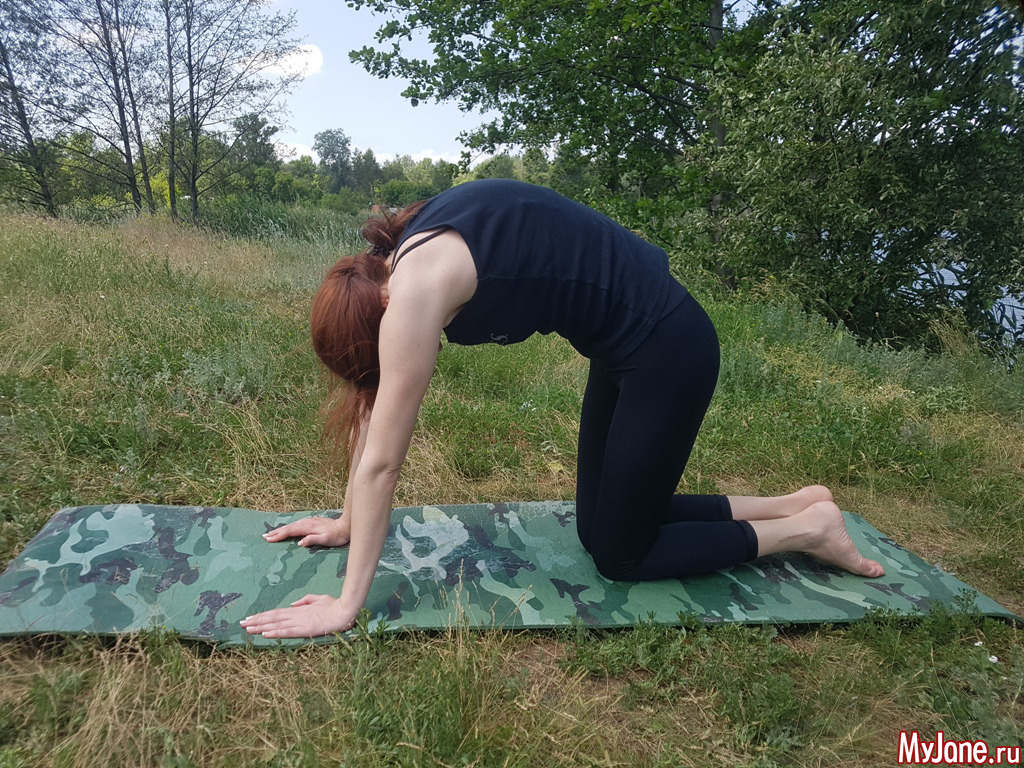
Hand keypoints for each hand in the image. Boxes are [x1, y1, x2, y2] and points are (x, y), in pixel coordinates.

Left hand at [240, 594, 357, 637]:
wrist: (345, 611)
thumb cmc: (334, 605)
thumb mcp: (318, 599)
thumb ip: (305, 601)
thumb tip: (292, 604)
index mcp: (299, 609)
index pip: (276, 612)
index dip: (263, 615)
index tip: (250, 618)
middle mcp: (296, 614)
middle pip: (272, 617)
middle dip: (256, 621)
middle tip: (241, 623)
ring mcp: (299, 622)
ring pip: (276, 624)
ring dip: (261, 627)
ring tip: (247, 629)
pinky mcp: (304, 629)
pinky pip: (287, 631)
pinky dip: (275, 633)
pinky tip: (264, 634)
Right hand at [263, 514, 349, 547]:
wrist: (345, 526)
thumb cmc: (337, 536)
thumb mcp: (326, 539)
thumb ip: (312, 540)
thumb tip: (299, 543)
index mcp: (308, 527)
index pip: (290, 531)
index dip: (279, 535)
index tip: (269, 539)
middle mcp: (307, 523)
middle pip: (288, 527)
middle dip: (276, 532)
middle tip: (264, 537)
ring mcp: (309, 521)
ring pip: (292, 525)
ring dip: (281, 529)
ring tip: (271, 534)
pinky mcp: (312, 522)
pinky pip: (296, 525)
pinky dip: (289, 528)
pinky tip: (286, 530)